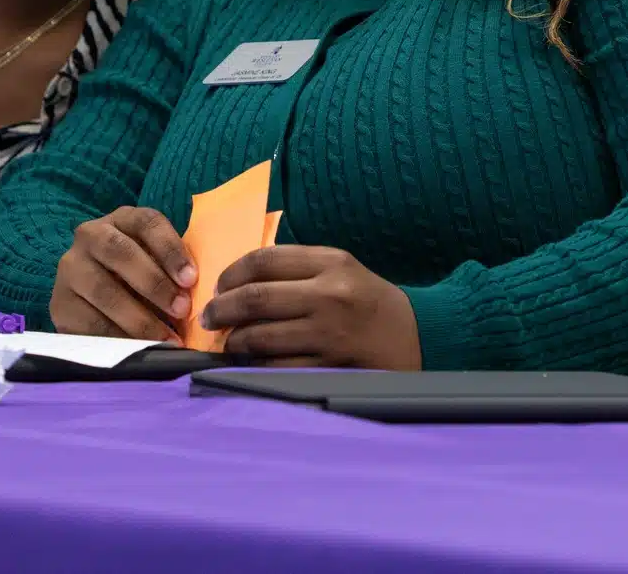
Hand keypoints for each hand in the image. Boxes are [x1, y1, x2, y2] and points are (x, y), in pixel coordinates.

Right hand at [50, 206, 196, 342]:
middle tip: (182, 310)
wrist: (87, 292)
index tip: (191, 279)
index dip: (170, 250)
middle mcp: (89, 236)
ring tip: (167, 339)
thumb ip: (173, 270)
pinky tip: (140, 350)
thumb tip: (201, 296)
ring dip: (140, 319)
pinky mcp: (59, 304)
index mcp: (121, 219)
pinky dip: (119, 338)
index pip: (147, 223)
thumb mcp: (154, 260)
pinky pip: (90, 323)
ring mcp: (70, 269)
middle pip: (121, 252)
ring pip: (104, 291)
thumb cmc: (137, 274)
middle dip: (155, 284)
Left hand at [203, 245, 421, 369]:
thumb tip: (238, 280)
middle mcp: (329, 295)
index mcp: (331, 262)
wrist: (417, 336)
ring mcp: (329, 334)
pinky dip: (256, 365)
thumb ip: (297, 267)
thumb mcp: (341, 268)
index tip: (219, 286)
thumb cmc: (368, 301)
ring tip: (229, 343)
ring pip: (260, 338)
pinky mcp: (330, 367)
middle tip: (209, 317)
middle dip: (220, 310)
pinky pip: (278, 367)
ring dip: (234, 342)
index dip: (230, 274)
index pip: (263, 260)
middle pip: (254, 299)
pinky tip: (251, 362)